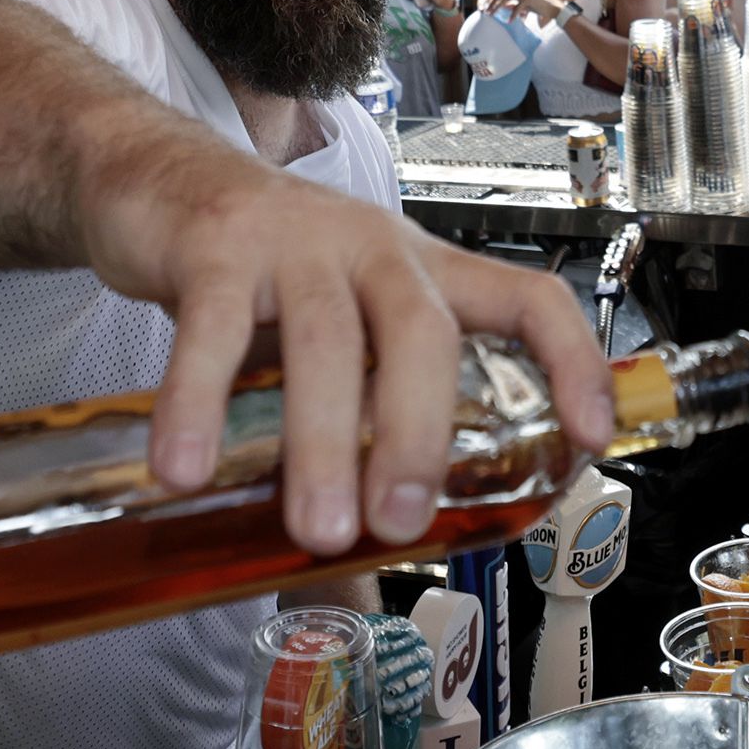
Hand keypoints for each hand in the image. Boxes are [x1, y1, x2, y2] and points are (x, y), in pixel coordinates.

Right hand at [77, 151, 610, 556]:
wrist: (158, 176)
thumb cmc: (264, 271)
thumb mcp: (328, 335)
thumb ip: (351, 428)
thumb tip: (360, 571)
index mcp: (422, 272)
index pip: (528, 298)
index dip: (573, 362)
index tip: (591, 437)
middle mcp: (373, 249)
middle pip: (424, 331)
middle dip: (420, 433)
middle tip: (401, 523)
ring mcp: (295, 242)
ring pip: (326, 337)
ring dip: (326, 440)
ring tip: (316, 526)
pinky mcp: (214, 246)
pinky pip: (212, 330)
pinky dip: (198, 403)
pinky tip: (188, 469)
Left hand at [480, 0, 562, 22]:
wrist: (552, 7)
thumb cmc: (537, 5)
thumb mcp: (522, 1)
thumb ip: (512, 0)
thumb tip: (498, 5)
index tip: (486, 4)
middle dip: (491, 2)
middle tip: (486, 11)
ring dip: (496, 8)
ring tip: (492, 15)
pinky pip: (516, 8)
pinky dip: (512, 15)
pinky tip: (509, 21)